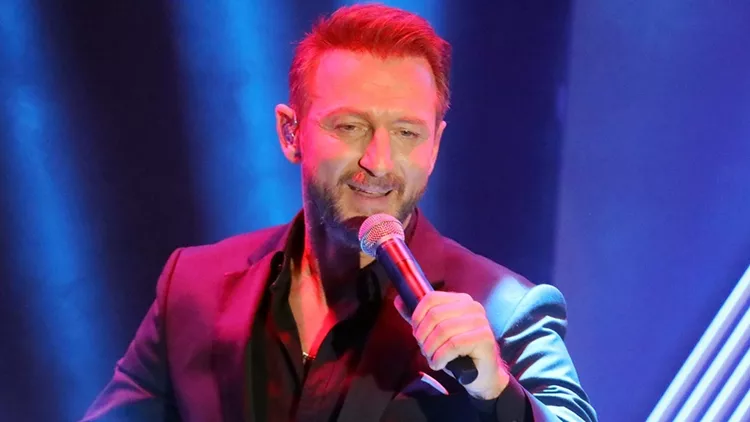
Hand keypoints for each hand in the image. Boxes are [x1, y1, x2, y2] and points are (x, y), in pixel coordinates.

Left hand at [394, 291, 509, 399]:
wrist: (482, 375)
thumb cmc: (458, 353)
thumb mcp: (435, 333)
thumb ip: (419, 318)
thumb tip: (399, 301)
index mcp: (460, 300)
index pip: (431, 298)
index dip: (417, 316)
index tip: (416, 333)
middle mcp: (472, 307)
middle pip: (435, 314)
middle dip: (423, 336)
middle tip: (425, 349)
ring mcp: (480, 321)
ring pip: (443, 330)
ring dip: (431, 349)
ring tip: (432, 359)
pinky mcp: (484, 338)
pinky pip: (453, 345)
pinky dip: (441, 357)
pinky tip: (439, 364)